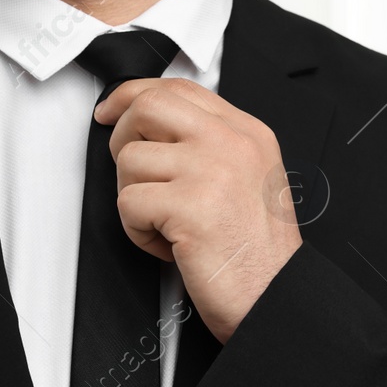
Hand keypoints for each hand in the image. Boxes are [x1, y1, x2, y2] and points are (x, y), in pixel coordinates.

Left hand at [93, 77, 302, 343]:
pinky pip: (129, 203)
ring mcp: (212, 170)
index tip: (111, 111)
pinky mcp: (190, 206)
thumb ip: (209, 145)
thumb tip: (148, 126)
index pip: (178, 88)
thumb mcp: (247, 178)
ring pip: (130, 159)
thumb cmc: (257, 252)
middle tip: (133, 173)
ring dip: (134, 198)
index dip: (132, 95)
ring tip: (165, 224)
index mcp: (246, 132)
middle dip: (122, 137)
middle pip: (148, 106)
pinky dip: (137, 231)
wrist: (276, 297)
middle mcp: (231, 143)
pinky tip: (168, 245)